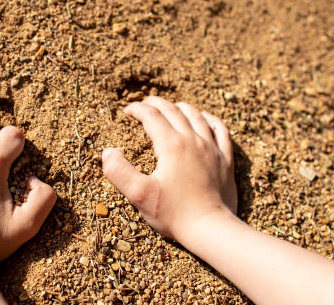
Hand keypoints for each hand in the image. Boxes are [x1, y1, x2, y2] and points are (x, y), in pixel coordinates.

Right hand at [101, 96, 235, 246]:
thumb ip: (118, 171)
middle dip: (156, 104)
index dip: (137, 109)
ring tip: (170, 107)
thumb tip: (108, 152)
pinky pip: (220, 130)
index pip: (151, 116)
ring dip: (180, 108)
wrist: (211, 229)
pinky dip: (210, 119)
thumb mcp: (139, 194)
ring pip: (196, 116)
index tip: (126, 111)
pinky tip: (204, 119)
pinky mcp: (225, 160)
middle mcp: (193, 140)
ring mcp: (212, 149)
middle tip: (144, 104)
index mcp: (171, 145)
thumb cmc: (174, 213)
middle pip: (173, 111)